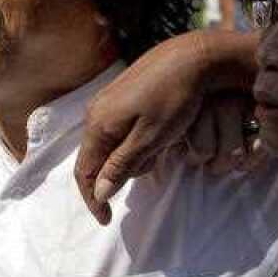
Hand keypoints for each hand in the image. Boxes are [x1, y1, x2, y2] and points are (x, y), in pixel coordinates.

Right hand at [75, 31, 259, 223]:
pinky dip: (137, 141)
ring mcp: (107, 101)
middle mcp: (96, 112)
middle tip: (157, 163)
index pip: (84, 172)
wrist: (193, 56)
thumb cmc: (175, 99)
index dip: (93, 200)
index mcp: (99, 125)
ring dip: (132, 156)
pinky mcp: (122, 94)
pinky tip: (161, 133)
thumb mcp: (151, 138)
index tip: (107, 221)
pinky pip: (120, 129)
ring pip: (111, 145)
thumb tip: (98, 193)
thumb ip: (122, 165)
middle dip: (121, 173)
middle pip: (97, 159)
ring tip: (164, 145)